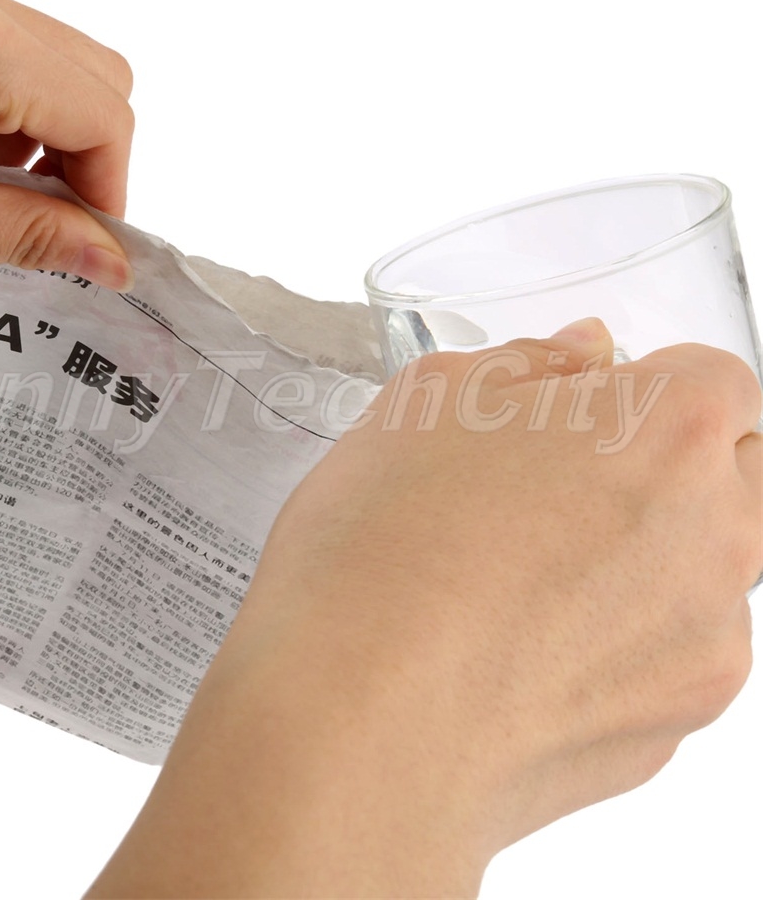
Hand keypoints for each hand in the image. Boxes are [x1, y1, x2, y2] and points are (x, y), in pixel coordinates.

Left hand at [0, 0, 133, 288]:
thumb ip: (36, 236)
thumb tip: (113, 262)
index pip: (105, 115)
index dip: (108, 190)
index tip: (83, 243)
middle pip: (95, 76)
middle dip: (86, 155)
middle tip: (41, 217)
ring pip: (52, 59)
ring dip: (45, 131)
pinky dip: (3, 105)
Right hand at [88, 320, 760, 897]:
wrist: (357, 727)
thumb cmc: (383, 553)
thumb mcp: (427, 402)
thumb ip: (527, 362)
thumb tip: (584, 355)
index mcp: (671, 429)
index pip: (714, 379)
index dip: (643, 387)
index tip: (580, 414)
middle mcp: (719, 535)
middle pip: (730, 475)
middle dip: (662, 467)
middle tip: (550, 488)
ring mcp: (707, 642)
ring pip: (699, 571)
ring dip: (639, 557)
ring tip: (517, 578)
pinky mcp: (673, 727)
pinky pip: (664, 656)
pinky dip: (612, 641)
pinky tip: (515, 646)